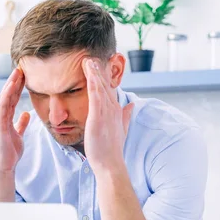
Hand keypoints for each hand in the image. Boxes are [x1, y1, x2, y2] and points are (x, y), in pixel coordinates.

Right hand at [0, 68, 29, 172]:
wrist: (5, 166)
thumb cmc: (10, 152)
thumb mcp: (19, 134)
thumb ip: (21, 124)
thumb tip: (26, 113)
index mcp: (6, 117)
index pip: (13, 98)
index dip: (18, 86)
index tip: (25, 75)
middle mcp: (1, 116)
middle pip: (8, 95)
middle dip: (15, 81)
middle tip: (22, 67)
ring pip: (4, 97)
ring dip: (10, 84)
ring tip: (17, 72)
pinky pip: (2, 106)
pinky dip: (6, 95)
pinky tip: (12, 86)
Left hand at [82, 58, 133, 173]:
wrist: (110, 163)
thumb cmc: (111, 149)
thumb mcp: (120, 129)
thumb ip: (125, 116)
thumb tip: (132, 105)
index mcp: (116, 111)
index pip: (109, 90)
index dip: (103, 77)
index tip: (98, 64)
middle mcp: (113, 109)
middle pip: (105, 85)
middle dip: (99, 70)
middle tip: (92, 56)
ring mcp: (106, 112)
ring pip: (100, 87)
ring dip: (95, 72)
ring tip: (88, 59)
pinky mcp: (98, 116)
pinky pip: (95, 96)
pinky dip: (93, 82)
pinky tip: (89, 72)